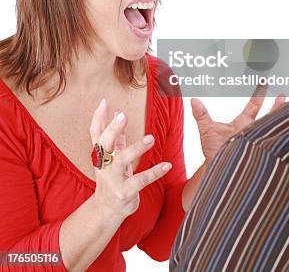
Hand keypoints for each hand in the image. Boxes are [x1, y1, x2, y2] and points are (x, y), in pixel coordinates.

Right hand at [89, 99, 171, 221]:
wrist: (105, 211)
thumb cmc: (111, 178)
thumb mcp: (110, 157)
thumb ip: (115, 136)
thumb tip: (117, 113)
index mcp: (100, 155)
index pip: (96, 133)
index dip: (99, 118)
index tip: (104, 101)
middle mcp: (103, 165)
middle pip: (104, 144)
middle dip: (113, 130)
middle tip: (123, 115)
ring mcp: (113, 179)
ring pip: (122, 161)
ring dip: (136, 148)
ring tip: (151, 138)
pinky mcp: (125, 192)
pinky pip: (141, 181)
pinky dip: (155, 172)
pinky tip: (167, 165)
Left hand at [191, 86, 285, 161]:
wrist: (218, 170)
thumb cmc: (213, 152)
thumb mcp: (207, 130)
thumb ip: (202, 115)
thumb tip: (194, 100)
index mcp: (243, 122)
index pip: (254, 105)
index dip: (259, 94)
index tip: (263, 82)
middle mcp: (252, 130)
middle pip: (269, 115)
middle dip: (277, 106)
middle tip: (283, 94)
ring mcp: (258, 140)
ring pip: (274, 127)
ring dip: (281, 118)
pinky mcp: (261, 151)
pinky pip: (273, 143)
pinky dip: (281, 137)